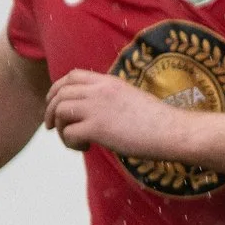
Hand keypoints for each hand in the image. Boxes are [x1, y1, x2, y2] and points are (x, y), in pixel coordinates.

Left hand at [44, 68, 195, 158]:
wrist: (173, 131)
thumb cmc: (159, 121)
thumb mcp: (131, 98)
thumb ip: (110, 99)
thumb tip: (95, 113)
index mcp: (108, 82)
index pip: (72, 76)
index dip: (58, 89)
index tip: (55, 102)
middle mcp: (98, 91)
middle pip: (60, 93)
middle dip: (50, 110)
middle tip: (52, 126)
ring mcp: (96, 108)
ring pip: (60, 112)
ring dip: (60, 128)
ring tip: (73, 140)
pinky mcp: (96, 128)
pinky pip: (68, 133)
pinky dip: (70, 142)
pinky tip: (86, 148)